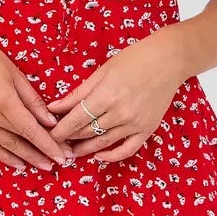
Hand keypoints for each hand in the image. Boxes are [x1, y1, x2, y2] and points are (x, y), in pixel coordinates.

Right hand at [0, 33, 73, 171]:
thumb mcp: (15, 74)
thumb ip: (33, 100)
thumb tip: (50, 122)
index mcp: (3, 100)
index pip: (31, 130)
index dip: (49, 145)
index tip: (63, 155)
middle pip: (20, 142)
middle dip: (42, 154)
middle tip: (59, 163)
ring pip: (5, 148)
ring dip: (26, 159)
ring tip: (43, 166)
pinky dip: (5, 157)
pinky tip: (19, 163)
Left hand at [44, 30, 191, 162]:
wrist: (169, 60)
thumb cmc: (133, 60)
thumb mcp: (101, 72)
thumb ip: (77, 93)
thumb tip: (53, 108)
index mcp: (106, 96)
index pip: (75, 120)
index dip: (59, 130)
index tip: (47, 135)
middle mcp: (120, 113)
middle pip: (86, 132)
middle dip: (68, 139)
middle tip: (55, 143)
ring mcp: (135, 123)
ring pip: (103, 142)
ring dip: (84, 149)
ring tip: (70, 152)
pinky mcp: (148, 129)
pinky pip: (128, 149)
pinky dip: (112, 156)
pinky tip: (98, 156)